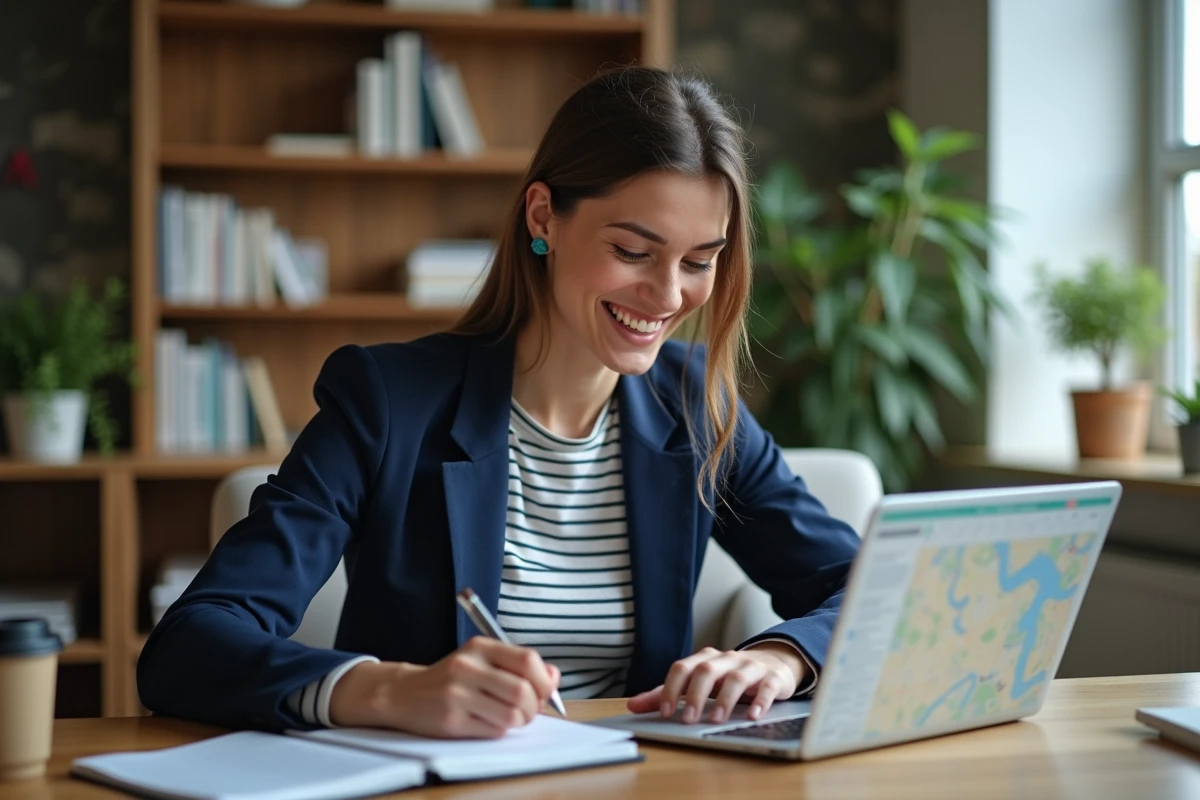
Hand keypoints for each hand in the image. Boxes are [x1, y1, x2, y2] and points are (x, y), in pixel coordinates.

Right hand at [328, 636, 560, 738]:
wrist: (404, 693)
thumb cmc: (452, 678)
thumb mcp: (483, 660)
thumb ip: (518, 665)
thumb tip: (554, 677)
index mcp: (480, 647)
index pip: (528, 660)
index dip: (545, 680)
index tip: (545, 690)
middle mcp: (468, 667)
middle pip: (523, 691)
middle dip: (534, 706)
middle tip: (529, 710)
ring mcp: (458, 694)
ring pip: (512, 714)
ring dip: (519, 721)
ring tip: (510, 717)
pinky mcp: (451, 720)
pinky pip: (494, 730)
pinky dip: (500, 729)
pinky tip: (489, 721)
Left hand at [626, 643, 805, 723]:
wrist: (774, 663)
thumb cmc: (730, 676)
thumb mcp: (699, 682)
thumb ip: (668, 693)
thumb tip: (633, 705)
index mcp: (705, 659)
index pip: (682, 668)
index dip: (672, 689)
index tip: (666, 713)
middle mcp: (726, 660)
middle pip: (706, 670)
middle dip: (695, 695)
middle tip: (687, 720)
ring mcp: (750, 667)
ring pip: (736, 678)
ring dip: (725, 699)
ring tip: (716, 721)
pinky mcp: (772, 678)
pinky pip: (766, 686)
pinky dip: (760, 701)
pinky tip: (753, 716)